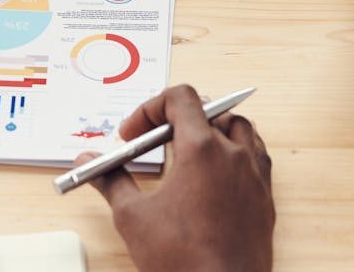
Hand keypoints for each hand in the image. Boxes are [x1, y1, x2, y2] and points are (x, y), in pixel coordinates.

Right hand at [78, 86, 274, 271]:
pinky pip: (256, 157)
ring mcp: (255, 176)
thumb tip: (88, 161)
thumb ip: (110, 180)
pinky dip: (235, 152)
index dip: (150, 108)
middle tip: (153, 142)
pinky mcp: (265, 198)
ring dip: (212, 129)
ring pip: (239, 128)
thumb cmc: (184, 260)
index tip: (133, 133)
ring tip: (187, 150)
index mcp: (202, 150)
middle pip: (209, 110)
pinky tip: (215, 175)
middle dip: (176, 119)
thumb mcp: (133, 216)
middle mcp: (234, 155)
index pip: (181, 98)